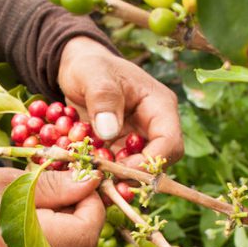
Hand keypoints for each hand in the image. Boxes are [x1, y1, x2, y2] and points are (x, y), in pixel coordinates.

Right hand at [0, 168, 104, 246]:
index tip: (84, 183)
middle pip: (81, 244)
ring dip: (67, 226)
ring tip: (40, 203)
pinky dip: (51, 239)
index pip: (87, 233)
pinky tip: (30, 222)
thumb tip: (93, 181)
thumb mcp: (9, 181)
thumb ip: (55, 186)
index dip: (94, 206)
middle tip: (64, 187)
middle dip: (82, 213)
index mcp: (26, 241)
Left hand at [58, 37, 183, 168]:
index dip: (149, 162)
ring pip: (138, 171)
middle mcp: (154, 127)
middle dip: (133, 175)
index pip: (170, 143)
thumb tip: (110, 131)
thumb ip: (102, 98)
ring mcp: (138, 141)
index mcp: (159, 106)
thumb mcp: (92, 74)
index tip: (120, 169)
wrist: (77, 70)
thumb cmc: (89, 66)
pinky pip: (118, 170)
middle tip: (103, 179)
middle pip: (158, 163)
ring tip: (92, 175)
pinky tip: (86, 171)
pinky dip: (104, 175)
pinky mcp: (121, 151)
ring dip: (117, 178)